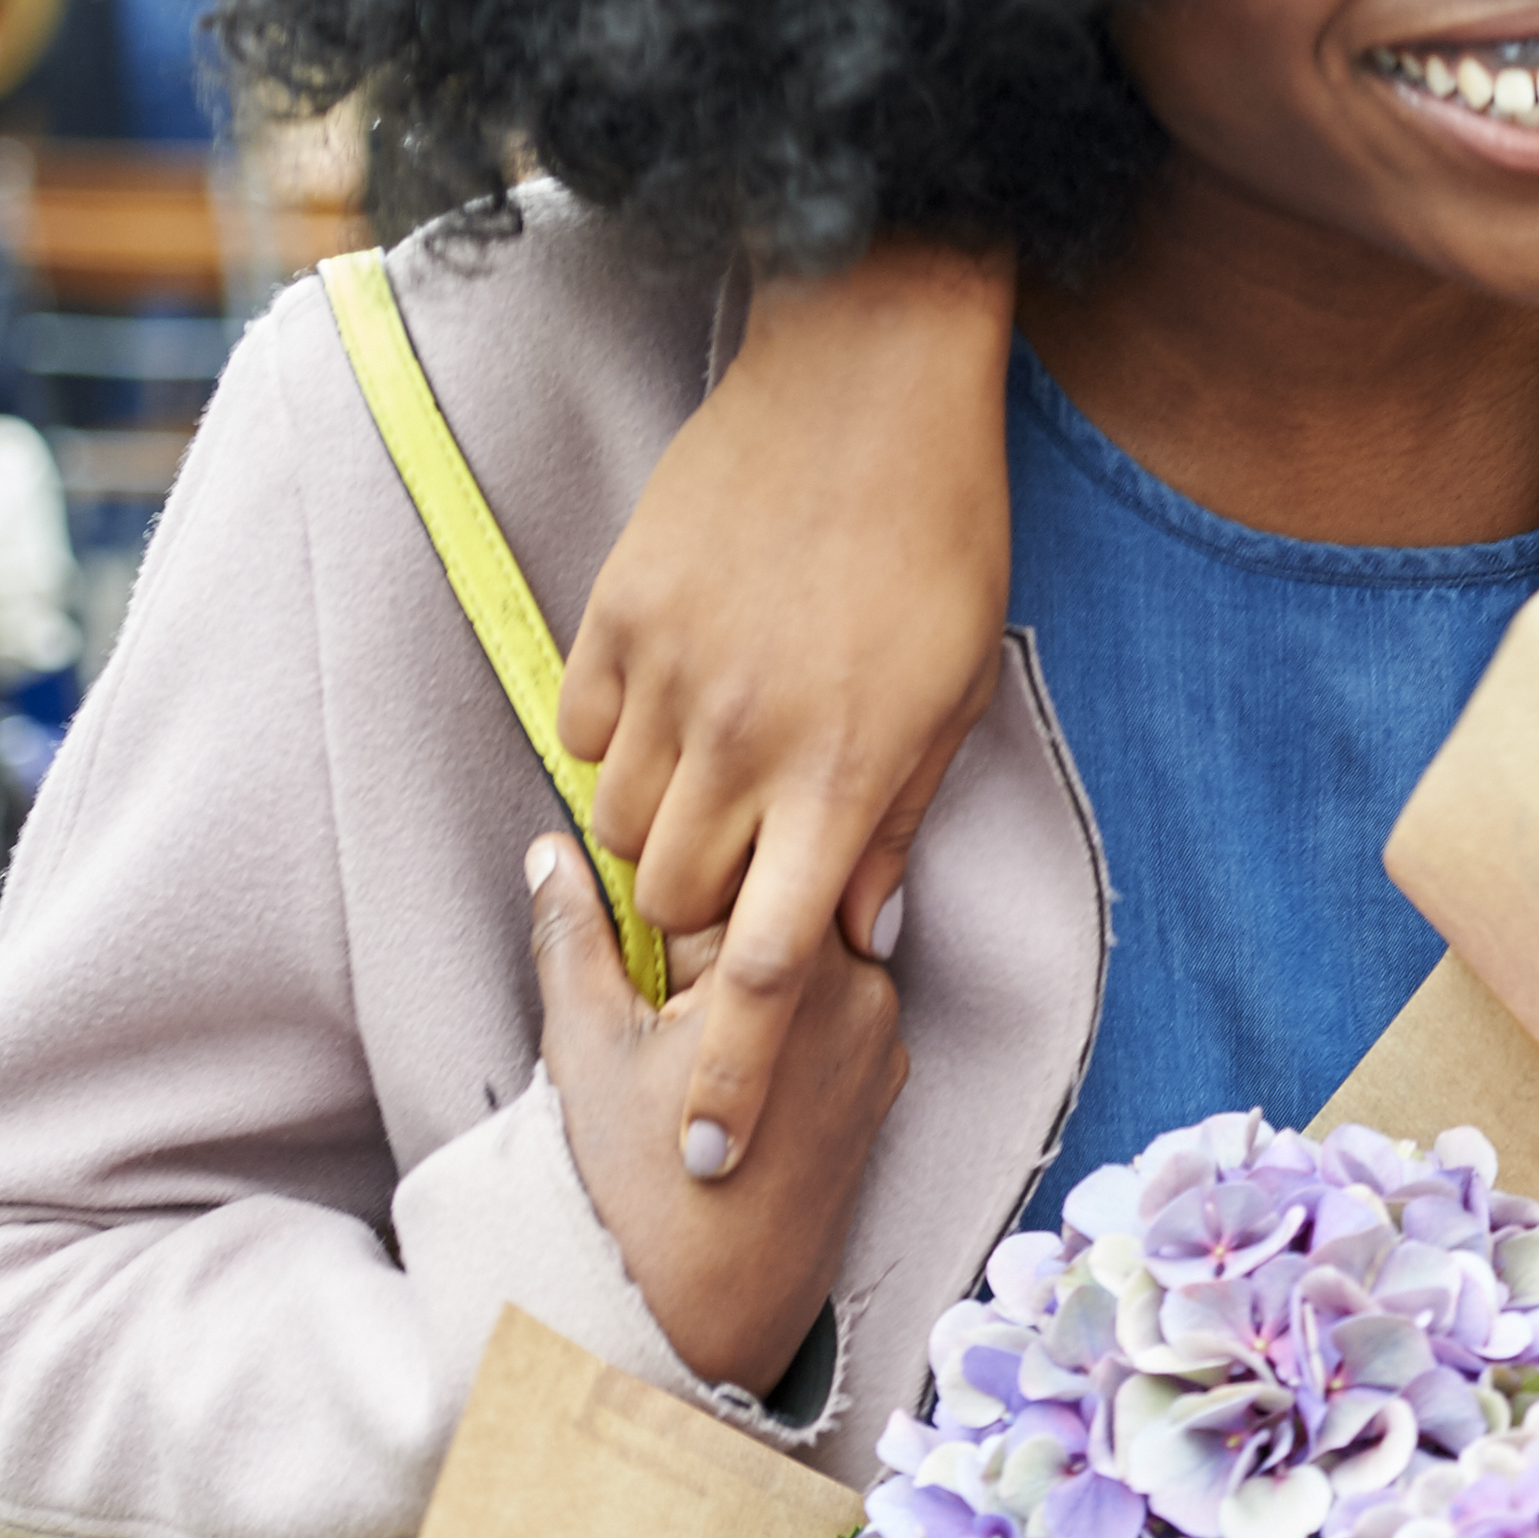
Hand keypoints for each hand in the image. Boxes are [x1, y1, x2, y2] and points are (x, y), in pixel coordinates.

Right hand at [530, 834, 904, 1395]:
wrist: (709, 1317)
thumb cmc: (638, 1190)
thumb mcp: (587, 1046)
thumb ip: (573, 930)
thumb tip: (556, 846)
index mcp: (788, 962)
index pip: (719, 864)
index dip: (661, 874)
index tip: (628, 890)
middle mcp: (859, 986)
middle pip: (772, 908)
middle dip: (707, 926)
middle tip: (651, 987)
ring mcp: (881, 1036)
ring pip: (798, 961)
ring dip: (743, 976)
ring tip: (680, 1044)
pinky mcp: (883, 1080)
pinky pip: (826, 1014)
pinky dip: (776, 1020)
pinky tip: (722, 1073)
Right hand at [562, 235, 1014, 1178]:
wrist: (867, 383)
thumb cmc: (941, 538)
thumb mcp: (954, 692)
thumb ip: (894, 818)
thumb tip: (858, 934)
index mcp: (852, 775)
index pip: (771, 971)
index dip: (734, 1074)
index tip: (708, 1154)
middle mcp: (754, 741)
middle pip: (680, 904)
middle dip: (703, 920)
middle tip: (744, 877)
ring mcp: (676, 678)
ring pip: (622, 826)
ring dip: (660, 833)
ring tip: (719, 778)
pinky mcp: (616, 618)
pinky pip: (584, 732)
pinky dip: (617, 742)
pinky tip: (673, 702)